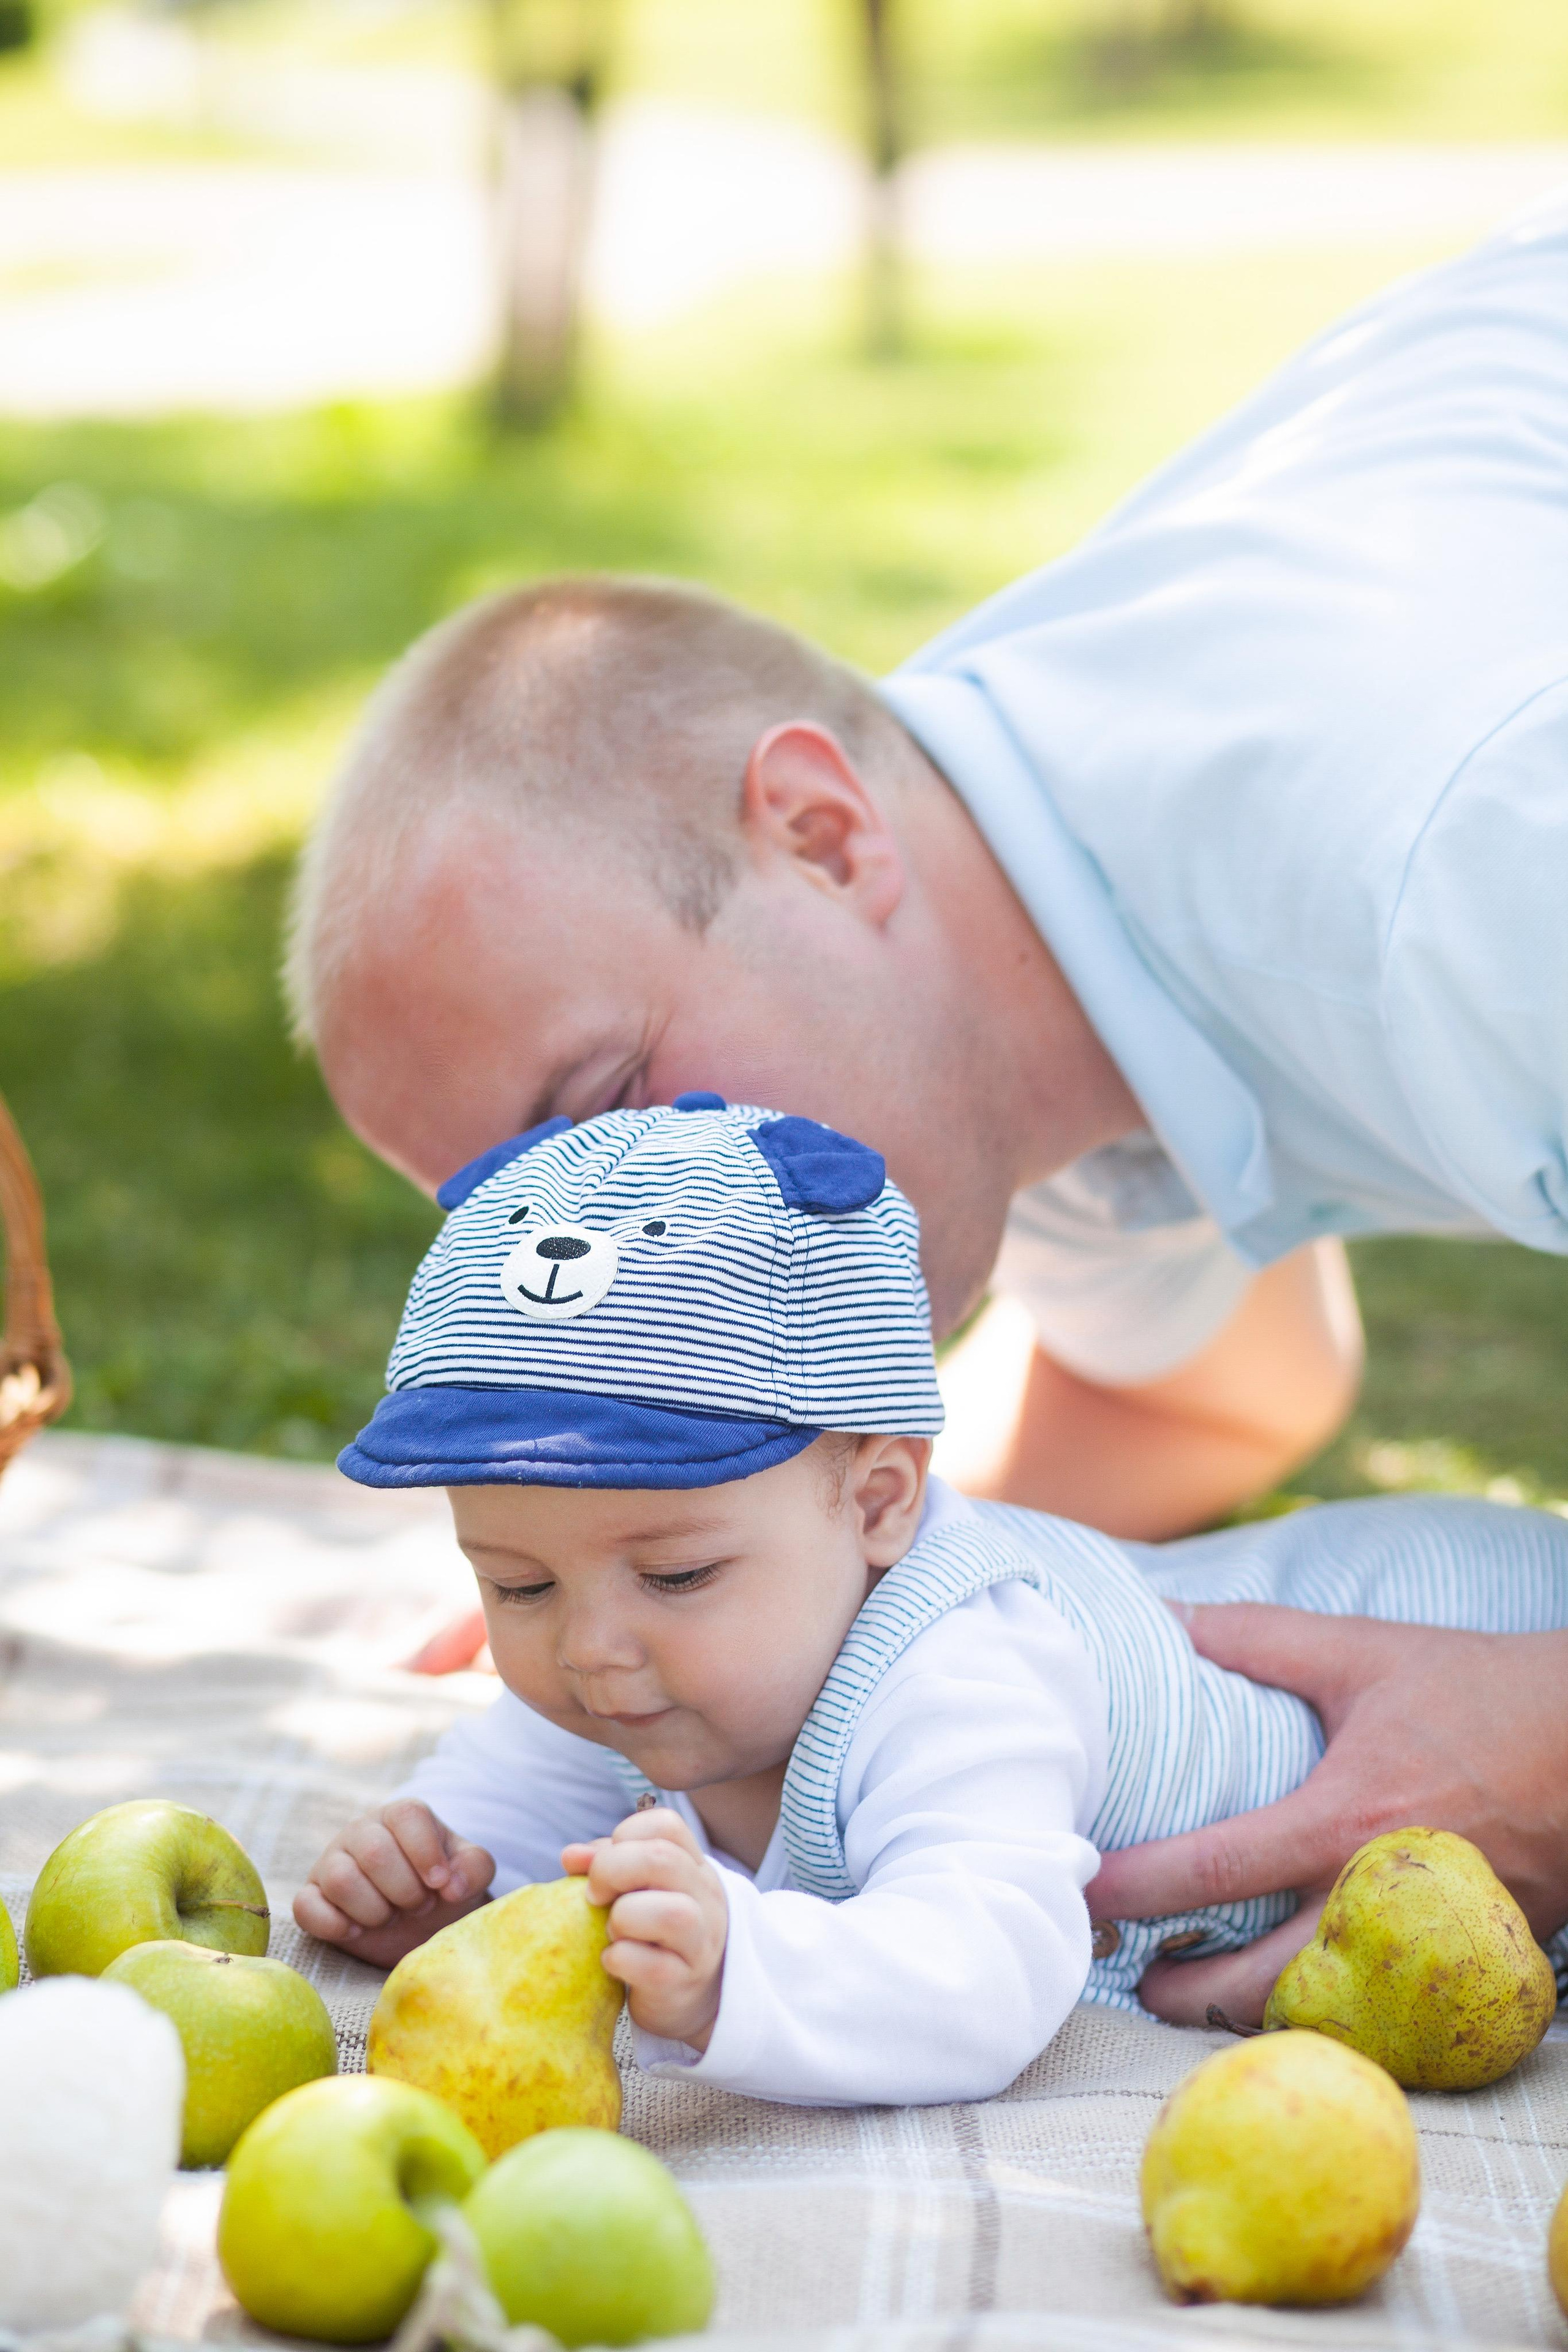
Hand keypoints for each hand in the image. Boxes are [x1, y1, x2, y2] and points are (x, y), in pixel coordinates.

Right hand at [294, 1800, 493, 1968]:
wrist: (417, 1925)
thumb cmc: (442, 1891)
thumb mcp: (470, 1875)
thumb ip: (475, 1868)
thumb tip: (451, 1885)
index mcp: (401, 1816)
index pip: (407, 1815)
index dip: (426, 1853)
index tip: (440, 1884)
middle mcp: (362, 1831)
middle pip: (375, 1852)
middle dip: (405, 1890)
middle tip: (418, 1906)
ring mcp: (330, 1862)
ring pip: (341, 1879)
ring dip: (374, 1910)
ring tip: (390, 1916)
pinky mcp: (310, 1897)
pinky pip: (306, 1907)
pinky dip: (335, 1925)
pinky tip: (358, 1930)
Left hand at [563, 1808, 727, 2051]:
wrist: (693, 1998)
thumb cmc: (655, 1935)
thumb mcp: (639, 1891)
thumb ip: (606, 1865)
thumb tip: (571, 1855)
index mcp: (693, 1866)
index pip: (666, 1825)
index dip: (626, 1834)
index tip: (604, 1862)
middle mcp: (705, 1897)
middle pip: (662, 1859)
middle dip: (611, 1870)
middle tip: (594, 1895)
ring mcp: (701, 1941)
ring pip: (669, 1914)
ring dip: (623, 1919)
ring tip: (614, 1932)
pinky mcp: (684, 1983)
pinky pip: (651, 1966)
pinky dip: (619, 1959)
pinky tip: (613, 1962)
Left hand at [1087, 1609, 1567, 2026]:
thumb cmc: (1477, 1692)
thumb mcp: (1361, 1652)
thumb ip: (1257, 1637)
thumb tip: (1164, 1618)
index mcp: (1344, 1819)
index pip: (1216, 1871)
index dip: (1139, 1888)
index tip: (1084, 1891)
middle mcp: (1380, 1896)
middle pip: (1259, 1981)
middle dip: (1182, 1992)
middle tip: (1133, 1973)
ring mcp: (1429, 1945)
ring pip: (1320, 2014)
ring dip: (1248, 2014)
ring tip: (1195, 1994)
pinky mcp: (1470, 1968)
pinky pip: (1384, 2016)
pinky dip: (1327, 2015)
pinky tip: (1288, 1996)